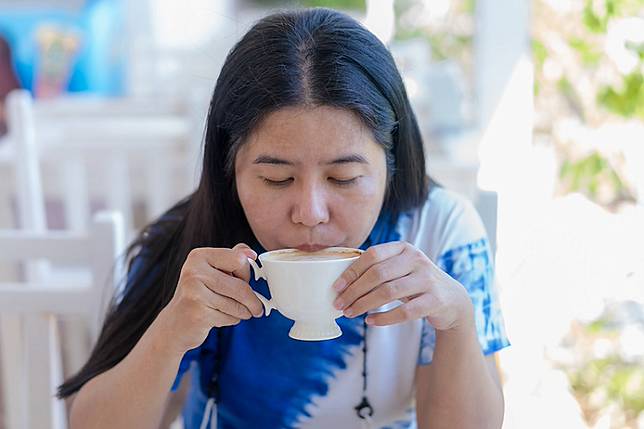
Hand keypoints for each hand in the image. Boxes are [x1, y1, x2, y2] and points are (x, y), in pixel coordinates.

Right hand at [157, 243, 263, 355]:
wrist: (176, 323)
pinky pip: (229, 318)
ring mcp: (194, 293)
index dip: (246, 273)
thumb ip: (233, 257)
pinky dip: (231, 320)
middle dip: (252, 301)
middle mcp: (194, 271)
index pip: (239, 259)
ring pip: (238, 305)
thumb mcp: (213, 271)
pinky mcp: (197, 314)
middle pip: (241, 286)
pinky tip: (219, 318)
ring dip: (243, 312)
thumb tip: (251, 253)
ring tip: (234, 312)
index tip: (244, 281)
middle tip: (256, 307)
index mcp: (199, 256)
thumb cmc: (200, 294)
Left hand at [332, 242, 473, 330]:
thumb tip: (342, 282)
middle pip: (378, 274)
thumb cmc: (416, 283)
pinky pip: (405, 311)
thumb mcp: (401, 268)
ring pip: (389, 292)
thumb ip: (379, 268)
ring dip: (364, 304)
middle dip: (354, 291)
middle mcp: (417, 260)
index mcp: (404, 248)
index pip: (373, 255)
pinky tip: (371, 321)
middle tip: (339, 304)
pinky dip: (384, 318)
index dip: (352, 271)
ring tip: (350, 313)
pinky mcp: (435, 301)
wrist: (452, 299)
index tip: (336, 287)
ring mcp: (427, 280)